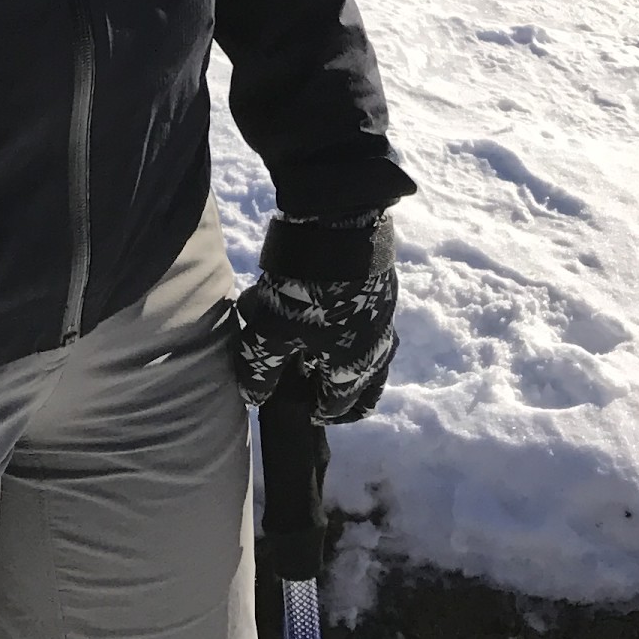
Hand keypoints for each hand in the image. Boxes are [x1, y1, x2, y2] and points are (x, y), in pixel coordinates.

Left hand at [235, 212, 399, 425]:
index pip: (337, 407)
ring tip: (324, 356)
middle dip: (345, 399)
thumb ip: (260, 368)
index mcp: (354, 369)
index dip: (316, 412)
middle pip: (367, 390)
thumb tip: (253, 398)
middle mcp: (377, 351)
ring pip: (374, 359)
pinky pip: (372, 328)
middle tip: (320, 393)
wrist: (341, 226)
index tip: (301, 408)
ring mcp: (385, 321)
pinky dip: (355, 335)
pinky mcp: (384, 292)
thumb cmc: (306, 289)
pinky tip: (332, 318)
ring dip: (352, 366)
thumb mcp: (270, 330)